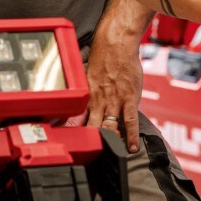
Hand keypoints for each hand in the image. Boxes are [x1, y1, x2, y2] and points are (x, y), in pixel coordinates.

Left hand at [78, 34, 144, 152]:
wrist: (117, 45)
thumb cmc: (104, 59)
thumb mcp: (88, 77)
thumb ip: (86, 93)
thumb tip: (79, 104)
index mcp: (87, 97)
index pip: (75, 120)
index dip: (71, 134)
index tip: (68, 146)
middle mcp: (98, 101)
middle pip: (91, 127)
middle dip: (90, 142)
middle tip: (89, 156)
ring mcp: (114, 101)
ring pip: (109, 126)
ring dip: (109, 141)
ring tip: (110, 154)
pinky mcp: (129, 99)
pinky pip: (130, 121)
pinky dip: (131, 136)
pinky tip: (131, 147)